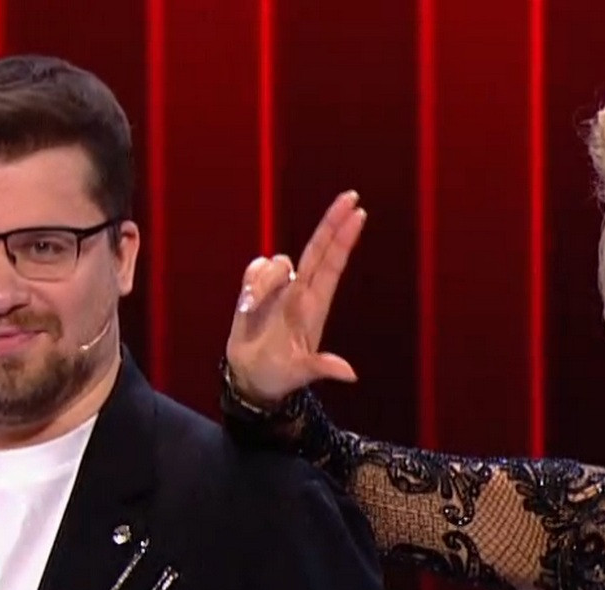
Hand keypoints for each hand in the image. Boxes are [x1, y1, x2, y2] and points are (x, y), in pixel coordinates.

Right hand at [225, 191, 366, 406]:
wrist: (251, 378)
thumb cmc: (279, 376)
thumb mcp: (300, 374)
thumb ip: (321, 368)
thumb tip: (349, 374)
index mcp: (315, 306)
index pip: (333, 265)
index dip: (344, 239)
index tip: (358, 213)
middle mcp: (301, 291)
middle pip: (318, 248)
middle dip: (333, 221)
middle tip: (350, 196)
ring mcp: (279, 289)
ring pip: (277, 261)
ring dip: (262, 280)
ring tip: (250, 307)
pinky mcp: (257, 290)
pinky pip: (255, 268)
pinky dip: (249, 283)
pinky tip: (246, 307)